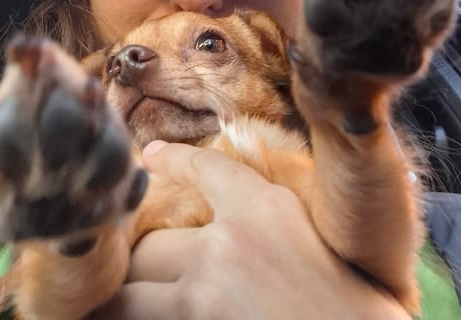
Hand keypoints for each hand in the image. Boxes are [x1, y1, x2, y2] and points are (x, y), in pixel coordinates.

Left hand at [95, 141, 410, 319]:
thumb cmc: (351, 300)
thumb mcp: (309, 234)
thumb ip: (263, 211)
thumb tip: (224, 201)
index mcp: (263, 207)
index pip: (203, 168)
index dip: (172, 161)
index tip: (151, 157)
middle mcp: (228, 244)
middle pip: (146, 245)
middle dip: (140, 263)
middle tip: (136, 273)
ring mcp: (206, 294)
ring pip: (125, 295)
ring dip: (123, 302)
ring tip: (109, 305)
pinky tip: (131, 317)